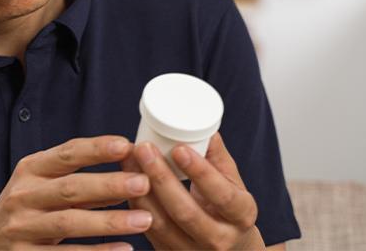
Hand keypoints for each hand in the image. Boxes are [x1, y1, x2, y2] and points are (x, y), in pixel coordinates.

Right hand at [0, 135, 153, 249]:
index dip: (96, 149)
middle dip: (109, 184)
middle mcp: (22, 195)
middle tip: (143, 183)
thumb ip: (78, 179)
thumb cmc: (24, 213)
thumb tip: (128, 170)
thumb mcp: (41, 187)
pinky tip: (123, 250)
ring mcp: (20, 228)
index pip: (66, 154)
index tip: (126, 145)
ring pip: (69, 222)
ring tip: (144, 220)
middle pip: (70, 188)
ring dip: (109, 221)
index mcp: (29, 170)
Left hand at [120, 133, 263, 250]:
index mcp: (241, 217)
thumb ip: (218, 158)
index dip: (201, 173)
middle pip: (185, 212)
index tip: (178, 148)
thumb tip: (206, 126)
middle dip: (161, 178)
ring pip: (160, 224)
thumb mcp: (234, 186)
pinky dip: (134, 204)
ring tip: (129, 160)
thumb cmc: (229, 212)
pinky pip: (147, 230)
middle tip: (143, 148)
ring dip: (140, 190)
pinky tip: (124, 180)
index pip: (222, 196)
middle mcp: (219, 240)